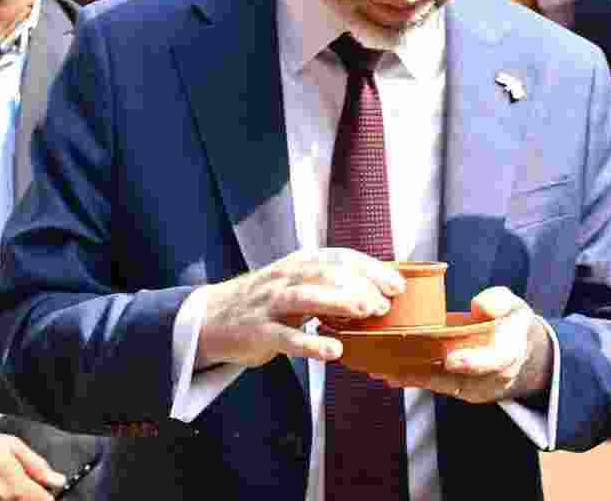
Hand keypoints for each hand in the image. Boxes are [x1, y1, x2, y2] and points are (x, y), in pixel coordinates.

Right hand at [0, 435, 63, 500]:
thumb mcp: (16, 448)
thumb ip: (38, 467)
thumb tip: (59, 481)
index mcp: (14, 487)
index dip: (48, 496)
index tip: (45, 490)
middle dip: (33, 497)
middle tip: (27, 487)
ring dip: (17, 498)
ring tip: (10, 488)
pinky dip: (3, 499)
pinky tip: (1, 493)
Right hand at [195, 248, 406, 369]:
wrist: (212, 317)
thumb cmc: (268, 302)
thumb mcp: (298, 283)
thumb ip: (331, 284)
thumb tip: (379, 291)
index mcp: (300, 264)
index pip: (340, 258)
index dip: (371, 269)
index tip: (398, 285)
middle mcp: (286, 278)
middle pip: (327, 273)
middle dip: (360, 286)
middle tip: (385, 305)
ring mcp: (270, 304)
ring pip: (307, 297)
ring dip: (340, 302)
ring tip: (367, 312)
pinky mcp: (258, 332)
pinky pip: (286, 338)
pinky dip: (311, 344)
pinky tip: (334, 351)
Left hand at [369, 287, 551, 403]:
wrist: (519, 351)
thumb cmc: (511, 322)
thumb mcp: (513, 304)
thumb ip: (499, 302)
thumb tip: (480, 306)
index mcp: (508, 354)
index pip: (492, 361)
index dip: (472, 362)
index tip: (451, 359)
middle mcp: (491, 378)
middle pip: (457, 379)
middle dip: (425, 374)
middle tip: (395, 367)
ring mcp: (474, 388)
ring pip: (440, 385)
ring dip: (410, 378)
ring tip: (381, 369)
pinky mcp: (459, 391)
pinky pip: (434, 386)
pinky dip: (412, 379)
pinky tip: (388, 372)